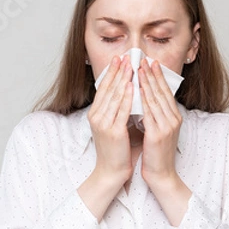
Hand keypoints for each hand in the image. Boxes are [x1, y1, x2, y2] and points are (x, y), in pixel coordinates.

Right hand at [88, 55, 133, 181]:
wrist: (111, 172)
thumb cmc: (116, 150)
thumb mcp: (113, 125)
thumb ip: (117, 110)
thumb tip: (127, 92)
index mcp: (95, 114)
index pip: (103, 88)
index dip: (111, 72)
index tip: (118, 59)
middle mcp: (97, 116)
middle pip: (108, 89)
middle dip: (117, 71)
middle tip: (125, 56)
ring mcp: (103, 123)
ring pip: (115, 96)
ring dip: (124, 79)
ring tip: (131, 66)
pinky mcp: (113, 131)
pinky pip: (121, 110)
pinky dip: (128, 96)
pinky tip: (133, 86)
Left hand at [138, 58, 181, 181]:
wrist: (161, 175)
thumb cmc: (156, 154)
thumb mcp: (158, 130)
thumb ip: (154, 115)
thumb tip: (145, 99)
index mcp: (174, 117)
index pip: (165, 92)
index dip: (158, 76)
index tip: (150, 62)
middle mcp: (173, 119)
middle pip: (161, 91)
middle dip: (152, 74)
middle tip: (143, 59)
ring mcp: (167, 126)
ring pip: (155, 99)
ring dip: (146, 82)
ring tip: (138, 68)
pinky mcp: (158, 134)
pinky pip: (149, 112)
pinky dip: (142, 98)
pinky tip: (136, 89)